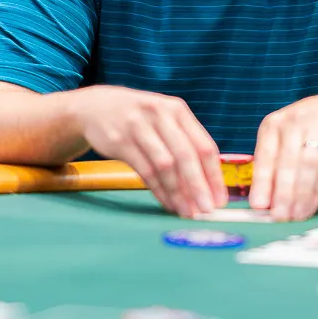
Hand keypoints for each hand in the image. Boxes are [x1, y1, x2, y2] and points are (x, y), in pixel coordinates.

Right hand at [72, 86, 226, 216]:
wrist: (97, 106)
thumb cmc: (140, 118)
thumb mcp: (164, 119)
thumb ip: (185, 143)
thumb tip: (208, 183)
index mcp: (177, 110)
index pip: (203, 145)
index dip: (214, 175)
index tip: (220, 199)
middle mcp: (160, 115)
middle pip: (185, 155)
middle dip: (198, 186)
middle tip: (207, 210)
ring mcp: (138, 127)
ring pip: (164, 165)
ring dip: (177, 192)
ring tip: (186, 211)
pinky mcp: (120, 141)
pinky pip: (144, 171)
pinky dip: (158, 190)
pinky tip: (167, 203)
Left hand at [249, 93, 317, 220]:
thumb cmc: (302, 130)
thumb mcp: (282, 139)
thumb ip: (271, 166)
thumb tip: (262, 203)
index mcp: (273, 125)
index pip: (265, 155)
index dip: (262, 182)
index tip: (258, 206)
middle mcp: (293, 124)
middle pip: (286, 163)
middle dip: (282, 193)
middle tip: (278, 217)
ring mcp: (317, 130)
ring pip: (306, 168)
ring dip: (300, 195)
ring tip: (294, 216)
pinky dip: (316, 192)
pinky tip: (309, 207)